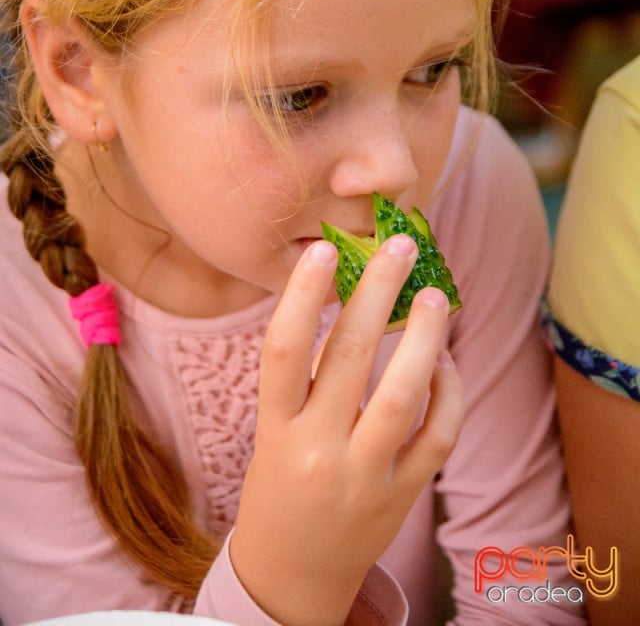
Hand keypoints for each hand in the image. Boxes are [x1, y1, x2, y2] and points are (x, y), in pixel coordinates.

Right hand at [231, 234, 463, 625]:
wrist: (292, 574)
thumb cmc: (279, 486)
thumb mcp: (274, 433)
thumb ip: (307, 381)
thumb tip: (356, 304)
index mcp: (275, 431)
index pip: (282, 351)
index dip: (301, 295)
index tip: (324, 249)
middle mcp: (317, 452)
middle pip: (347, 357)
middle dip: (375, 292)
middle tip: (398, 246)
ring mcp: (364, 477)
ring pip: (402, 396)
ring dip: (422, 338)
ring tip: (433, 296)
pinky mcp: (402, 497)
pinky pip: (437, 436)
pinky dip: (448, 392)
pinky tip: (445, 360)